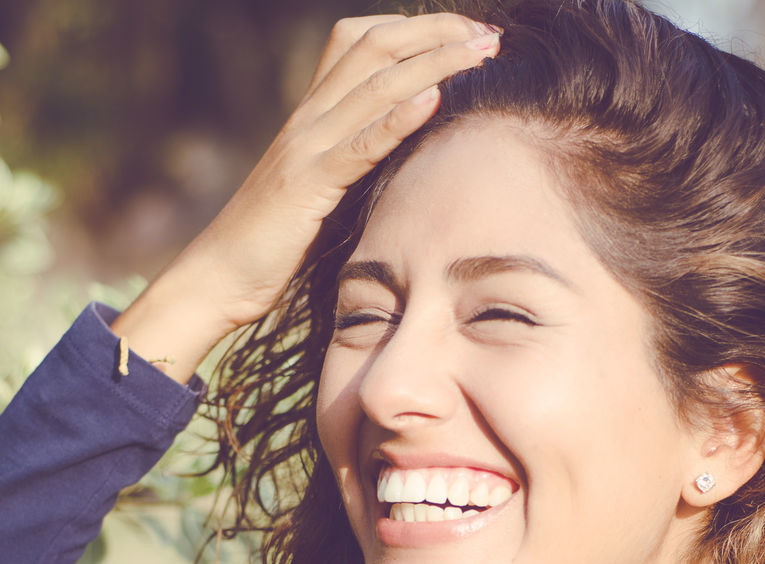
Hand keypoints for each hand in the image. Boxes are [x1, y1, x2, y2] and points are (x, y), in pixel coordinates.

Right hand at [111, 13, 499, 379]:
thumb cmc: (269, 245)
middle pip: (376, 48)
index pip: (361, 42)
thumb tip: (395, 157)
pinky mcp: (307, 187)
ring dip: (435, 63)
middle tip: (487, 34)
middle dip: (436, 33)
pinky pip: (358, 145)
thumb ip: (348, 164)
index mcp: (311, 117)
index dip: (413, 29)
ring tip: (481, 51)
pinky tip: (434, 99)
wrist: (218, 276)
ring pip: (376, 86)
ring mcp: (306, 149)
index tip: (463, 34)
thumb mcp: (316, 192)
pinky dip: (398, 119)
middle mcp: (308, 120)